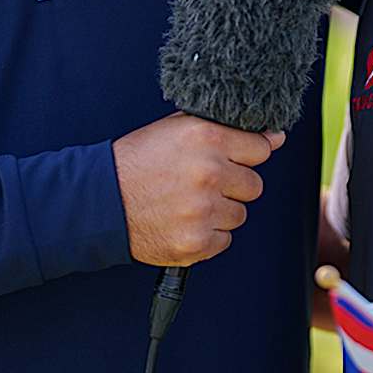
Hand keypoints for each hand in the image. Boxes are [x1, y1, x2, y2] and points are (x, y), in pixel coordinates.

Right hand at [112, 112, 283, 266]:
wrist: (100, 202)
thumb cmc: (137, 162)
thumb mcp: (174, 130)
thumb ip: (223, 130)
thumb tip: (273, 138)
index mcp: (206, 138)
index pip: (260, 148)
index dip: (247, 155)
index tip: (235, 160)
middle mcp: (209, 172)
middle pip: (254, 185)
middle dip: (232, 186)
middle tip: (202, 184)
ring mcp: (203, 210)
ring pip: (239, 214)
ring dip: (219, 211)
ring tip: (187, 203)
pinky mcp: (196, 243)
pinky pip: (224, 240)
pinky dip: (208, 235)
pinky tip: (183, 221)